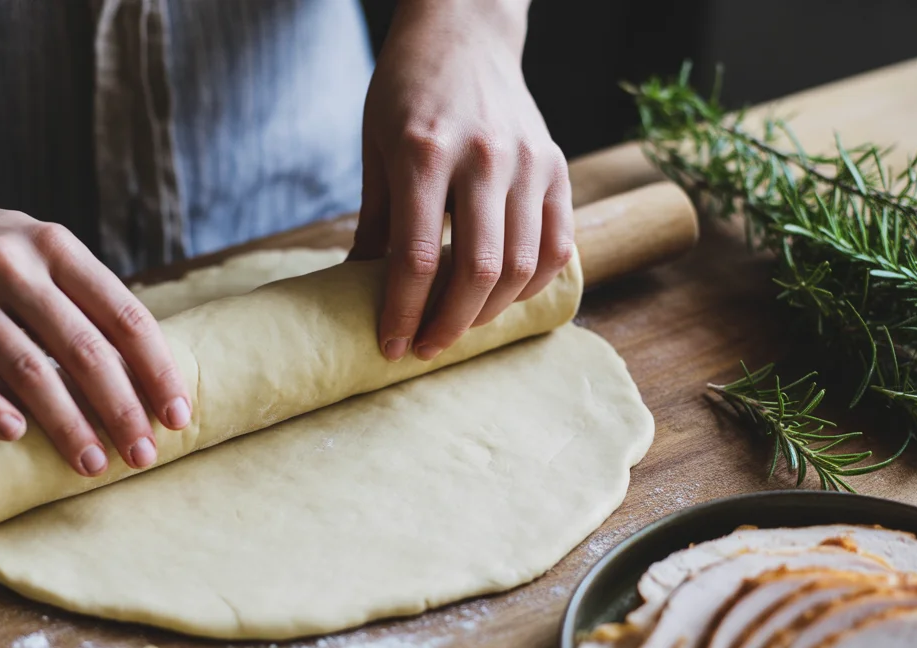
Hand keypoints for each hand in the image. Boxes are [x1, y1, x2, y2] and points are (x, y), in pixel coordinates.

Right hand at [0, 185, 190, 476]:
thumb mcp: (39, 251)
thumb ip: (86, 300)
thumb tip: (147, 374)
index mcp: (56, 248)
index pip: (124, 316)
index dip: (156, 371)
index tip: (177, 417)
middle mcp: (13, 266)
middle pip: (83, 349)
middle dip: (120, 409)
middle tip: (143, 455)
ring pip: (26, 369)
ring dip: (66, 424)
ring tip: (91, 464)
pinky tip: (16, 436)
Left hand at [350, 0, 573, 360]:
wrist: (464, 32)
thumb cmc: (408, 91)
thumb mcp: (375, 149)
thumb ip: (376, 222)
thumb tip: (359, 289)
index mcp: (425, 153)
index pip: (414, 258)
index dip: (402, 313)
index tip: (390, 347)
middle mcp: (484, 157)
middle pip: (477, 270)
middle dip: (448, 324)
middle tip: (426, 346)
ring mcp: (528, 162)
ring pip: (521, 266)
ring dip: (489, 312)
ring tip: (459, 325)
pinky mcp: (556, 166)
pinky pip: (555, 245)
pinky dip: (532, 284)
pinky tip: (503, 296)